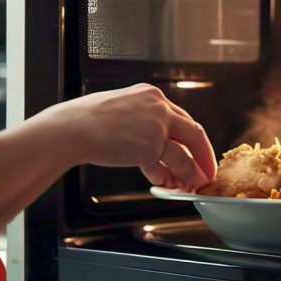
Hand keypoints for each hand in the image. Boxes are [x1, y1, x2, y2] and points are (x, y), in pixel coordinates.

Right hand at [43, 84, 216, 190]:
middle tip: (206, 171)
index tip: (196, 150)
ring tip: (193, 185)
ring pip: (183, 154)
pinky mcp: (148, 147)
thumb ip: (141, 120)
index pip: (181, 117)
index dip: (190, 138)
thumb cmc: (87, 119)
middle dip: (203, 156)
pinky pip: (164, 168)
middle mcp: (158, 108)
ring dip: (191, 173)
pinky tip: (165, 185)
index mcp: (151, 95)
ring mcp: (156, 127)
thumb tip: (153, 145)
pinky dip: (166, 179)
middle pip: (193, 133)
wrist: (74, 127)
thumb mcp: (121, 107)